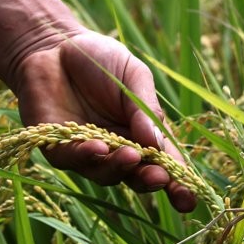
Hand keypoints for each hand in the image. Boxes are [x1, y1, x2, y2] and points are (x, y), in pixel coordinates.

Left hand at [13, 30, 196, 212]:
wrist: (54, 44)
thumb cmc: (101, 61)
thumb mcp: (134, 77)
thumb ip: (146, 110)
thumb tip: (158, 144)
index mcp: (146, 137)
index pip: (166, 166)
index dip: (178, 185)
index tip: (189, 199)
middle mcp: (120, 152)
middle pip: (138, 178)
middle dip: (150, 181)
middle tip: (160, 177)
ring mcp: (89, 153)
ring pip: (107, 174)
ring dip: (120, 167)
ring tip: (131, 155)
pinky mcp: (58, 148)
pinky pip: (74, 159)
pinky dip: (88, 156)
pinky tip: (99, 147)